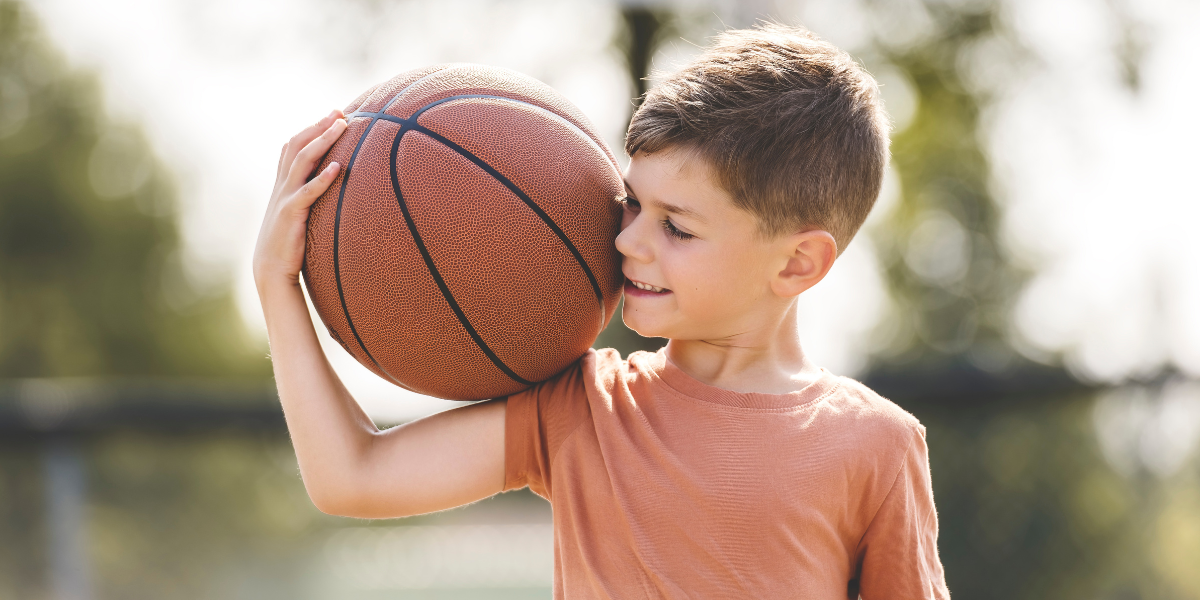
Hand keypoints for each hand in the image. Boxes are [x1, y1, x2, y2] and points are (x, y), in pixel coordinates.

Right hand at [254, 109, 347, 290]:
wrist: (270, 268)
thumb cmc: (288, 242)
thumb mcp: (296, 213)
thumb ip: (308, 196)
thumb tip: (332, 185)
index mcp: (283, 183)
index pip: (293, 146)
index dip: (312, 128)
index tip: (334, 114)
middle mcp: (282, 185)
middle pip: (298, 145)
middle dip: (319, 126)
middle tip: (340, 112)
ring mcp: (285, 197)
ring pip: (302, 161)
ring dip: (322, 140)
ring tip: (342, 126)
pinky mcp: (291, 214)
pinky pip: (308, 192)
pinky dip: (322, 178)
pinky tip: (337, 167)